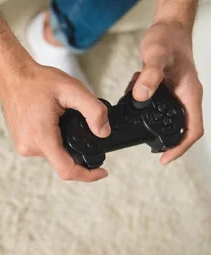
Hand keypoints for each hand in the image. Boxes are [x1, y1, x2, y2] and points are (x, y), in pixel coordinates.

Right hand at [0, 64, 110, 181]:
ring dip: (64, 142)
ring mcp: (23, 146)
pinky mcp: (21, 144)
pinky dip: (54, 139)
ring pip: (54, 154)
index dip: (87, 175)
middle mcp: (29, 146)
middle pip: (62, 161)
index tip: (102, 172)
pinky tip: (53, 121)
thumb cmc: (38, 81)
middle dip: (76, 148)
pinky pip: (44, 148)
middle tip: (79, 123)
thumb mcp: (72, 89)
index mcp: (41, 137)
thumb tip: (104, 133)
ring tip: (62, 118)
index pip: (67, 170)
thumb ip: (94, 111)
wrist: (12, 77)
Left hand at [132, 20, 203, 164]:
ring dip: (149, 120)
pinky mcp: (166, 89)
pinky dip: (142, 105)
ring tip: (134, 119)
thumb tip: (141, 97)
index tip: (165, 159)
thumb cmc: (167, 39)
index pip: (193, 129)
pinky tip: (130, 99)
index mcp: (190, 93)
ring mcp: (177, 93)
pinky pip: (156, 105)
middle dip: (165, 141)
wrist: (168, 27)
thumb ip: (150, 76)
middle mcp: (185, 96)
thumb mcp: (156, 56)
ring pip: (167, 117)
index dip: (180, 147)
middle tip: (148, 150)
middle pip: (182, 128)